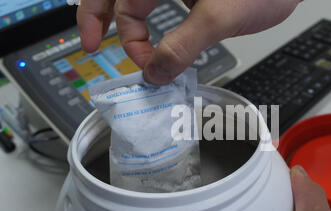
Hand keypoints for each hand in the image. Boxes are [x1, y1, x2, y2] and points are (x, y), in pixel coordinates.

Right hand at [77, 0, 302, 84]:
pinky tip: (161, 47)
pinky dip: (158, 30)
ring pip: (140, 3)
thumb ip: (183, 45)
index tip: (113, 53)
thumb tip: (156, 72)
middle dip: (110, 23)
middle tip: (98, 47)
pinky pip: (163, 9)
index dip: (102, 20)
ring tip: (139, 56)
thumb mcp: (219, 18)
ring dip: (136, 30)